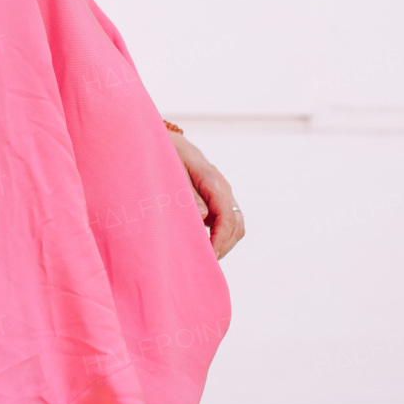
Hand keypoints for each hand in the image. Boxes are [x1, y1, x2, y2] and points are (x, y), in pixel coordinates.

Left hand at [169, 132, 244, 259]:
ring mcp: (222, 193)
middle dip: (224, 245)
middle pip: (236, 224)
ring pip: (235, 223)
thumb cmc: (167, 155)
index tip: (210, 256)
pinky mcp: (217, 198)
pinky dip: (220, 235)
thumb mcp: (173, 171)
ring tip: (206, 256)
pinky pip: (226, 220)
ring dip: (224, 242)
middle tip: (206, 261)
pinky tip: (205, 243)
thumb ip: (187, 194)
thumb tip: (204, 216)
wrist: (168, 141)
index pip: (226, 217)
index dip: (220, 240)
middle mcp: (222, 187)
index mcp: (212, 180)